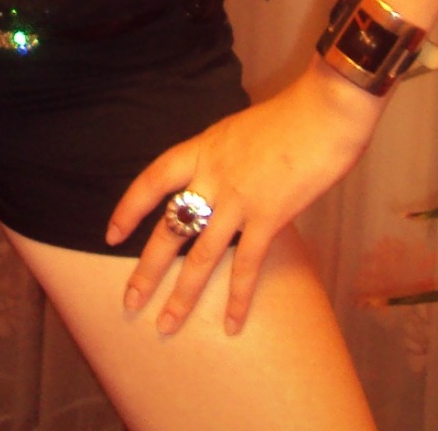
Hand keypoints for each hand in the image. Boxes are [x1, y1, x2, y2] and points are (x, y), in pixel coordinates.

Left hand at [106, 62, 382, 335]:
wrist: (325, 111)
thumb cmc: (291, 115)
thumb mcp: (241, 130)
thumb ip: (225, 159)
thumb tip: (221, 185)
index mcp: (203, 148)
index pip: (152, 179)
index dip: (129, 208)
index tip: (112, 234)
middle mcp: (212, 175)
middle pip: (170, 227)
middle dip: (147, 268)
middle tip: (130, 300)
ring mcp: (238, 198)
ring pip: (200, 255)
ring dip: (182, 294)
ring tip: (166, 325)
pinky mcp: (268, 216)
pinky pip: (246, 265)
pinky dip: (237, 298)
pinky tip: (231, 324)